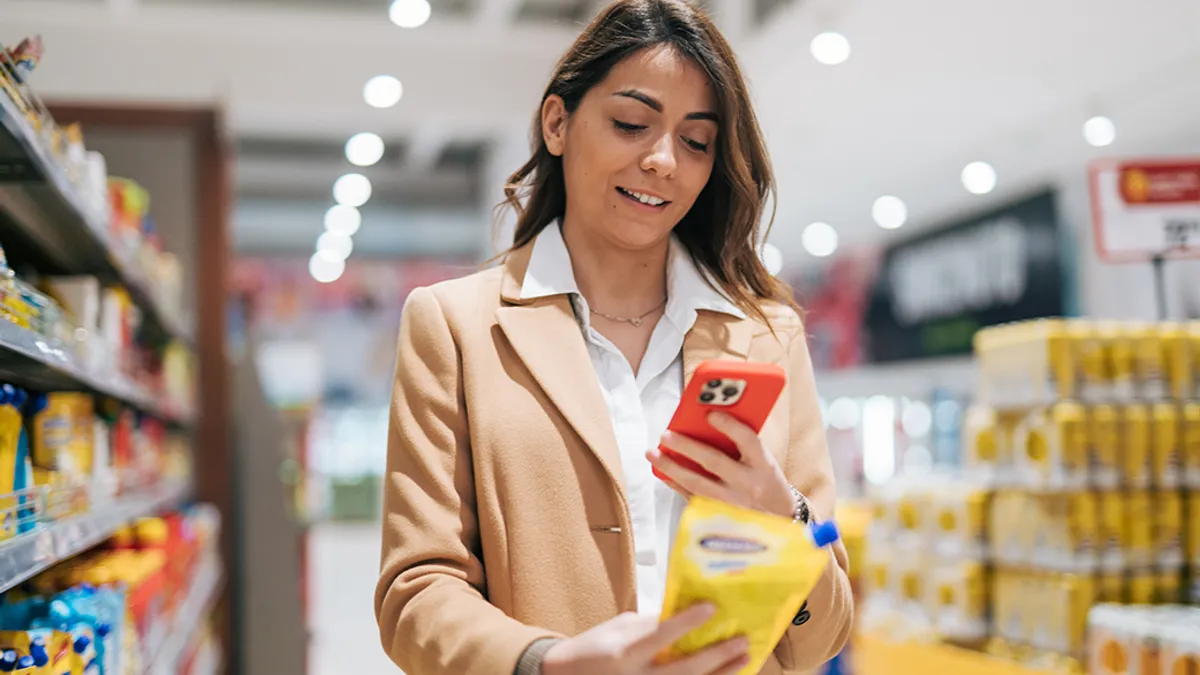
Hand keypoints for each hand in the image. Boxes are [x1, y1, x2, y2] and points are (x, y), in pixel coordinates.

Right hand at [541, 603, 749, 674]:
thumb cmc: (595, 647)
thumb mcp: (619, 627)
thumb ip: (650, 624)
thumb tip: (685, 614)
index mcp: (625, 653)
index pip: (660, 636)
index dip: (687, 622)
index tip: (711, 608)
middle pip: (683, 670)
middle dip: (716, 657)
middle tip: (741, 641)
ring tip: (744, 660)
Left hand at [648, 412, 794, 518]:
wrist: (779, 519)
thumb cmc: (766, 481)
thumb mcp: (764, 460)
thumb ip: (742, 444)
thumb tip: (707, 422)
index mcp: (763, 465)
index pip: (747, 441)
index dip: (729, 426)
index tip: (710, 414)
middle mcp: (748, 484)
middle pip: (714, 462)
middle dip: (686, 446)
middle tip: (665, 435)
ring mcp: (732, 504)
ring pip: (697, 484)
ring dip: (671, 467)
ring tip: (653, 453)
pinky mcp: (719, 517)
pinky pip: (692, 499)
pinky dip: (675, 484)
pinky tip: (662, 472)